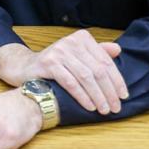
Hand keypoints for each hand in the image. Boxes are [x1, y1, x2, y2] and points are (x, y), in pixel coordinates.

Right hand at [0, 29, 127, 114]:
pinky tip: (89, 106)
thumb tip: (117, 50)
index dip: (116, 79)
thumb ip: (96, 52)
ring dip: (98, 96)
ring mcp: (59, 52)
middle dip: (109, 91)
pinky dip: (82, 96)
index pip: (105, 61)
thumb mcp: (77, 55)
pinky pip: (70, 82)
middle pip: (97, 70)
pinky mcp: (48, 64)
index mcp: (82, 38)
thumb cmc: (55, 64)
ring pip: (86, 77)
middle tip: (116, 107)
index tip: (123, 95)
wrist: (25, 66)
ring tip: (104, 110)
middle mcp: (71, 42)